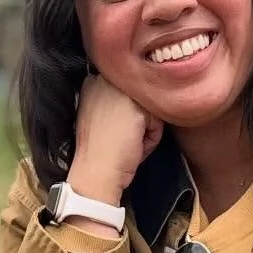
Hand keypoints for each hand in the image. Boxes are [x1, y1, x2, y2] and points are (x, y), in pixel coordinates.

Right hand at [70, 73, 163, 199]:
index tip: (112, 130)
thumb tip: (140, 97)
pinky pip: (158, 123)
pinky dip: (151, 139)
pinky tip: (133, 146)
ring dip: (145, 129)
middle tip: (119, 137)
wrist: (95, 171)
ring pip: (151, 109)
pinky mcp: (136, 109)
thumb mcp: (99, 112)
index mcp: (95, 80)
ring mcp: (121, 93)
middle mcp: (106, 81)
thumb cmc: (98, 150)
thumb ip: (114, 98)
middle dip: (137, 119)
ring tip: (126, 142)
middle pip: (141, 98)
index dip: (126, 115)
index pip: (128, 91)